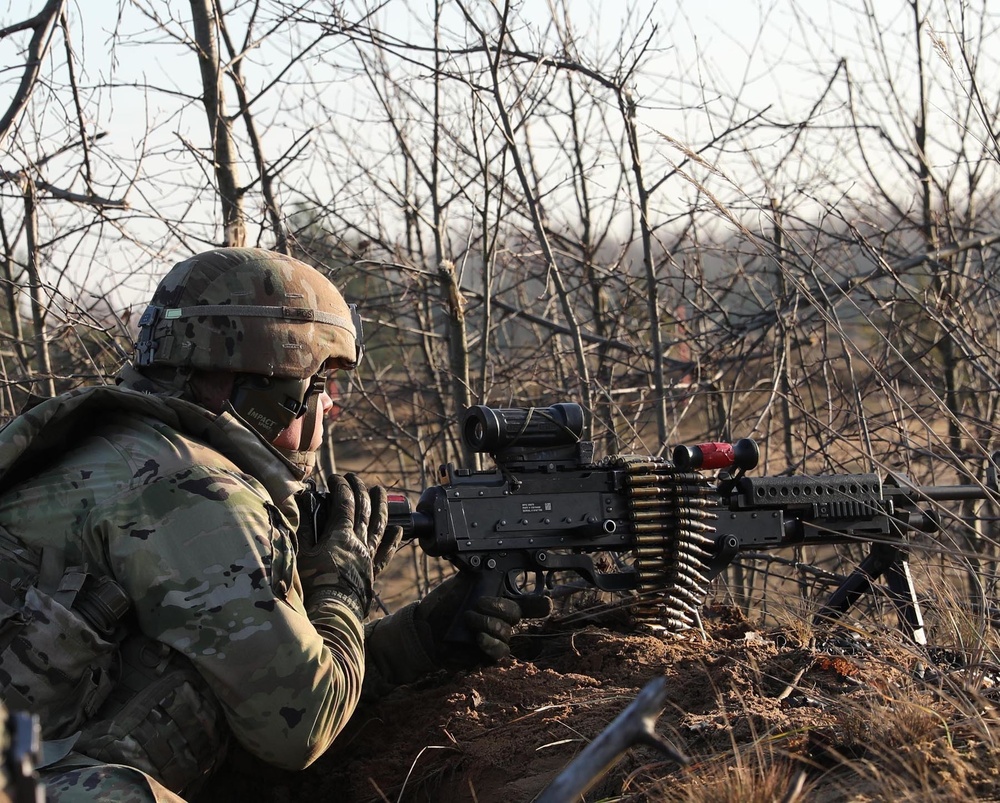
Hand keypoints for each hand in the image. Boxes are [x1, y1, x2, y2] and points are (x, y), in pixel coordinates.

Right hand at [296, 473, 402, 618]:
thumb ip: (303, 527)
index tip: (335, 477)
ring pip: (379, 525)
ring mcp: (368, 557)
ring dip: (381, 505)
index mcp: (340, 535)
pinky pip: (386, 553)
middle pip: (364, 509)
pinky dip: (393, 540)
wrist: (331, 614)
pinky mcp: (372, 573)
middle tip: (355, 478)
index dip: (341, 486)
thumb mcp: (301, 554)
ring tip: (381, 491)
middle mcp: (359, 542)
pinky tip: (399, 530)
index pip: (344, 502)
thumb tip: (302, 503)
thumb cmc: (312, 586)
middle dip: (359, 489)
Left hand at [415, 572, 551, 666]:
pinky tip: (479, 637)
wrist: (425, 628)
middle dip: (499, 607)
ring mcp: (495, 637)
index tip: (544, 602)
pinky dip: (491, 643)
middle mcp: (502, 620)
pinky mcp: (487, 655)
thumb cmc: (445, 604)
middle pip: (516, 614)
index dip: (539, 604)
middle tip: (478, 603)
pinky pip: (499, 652)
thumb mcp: (463, 583)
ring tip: (469, 618)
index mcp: (501, 600)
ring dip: (488, 623)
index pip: (528, 602)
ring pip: (506, 632)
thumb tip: (493, 559)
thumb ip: (481, 573)